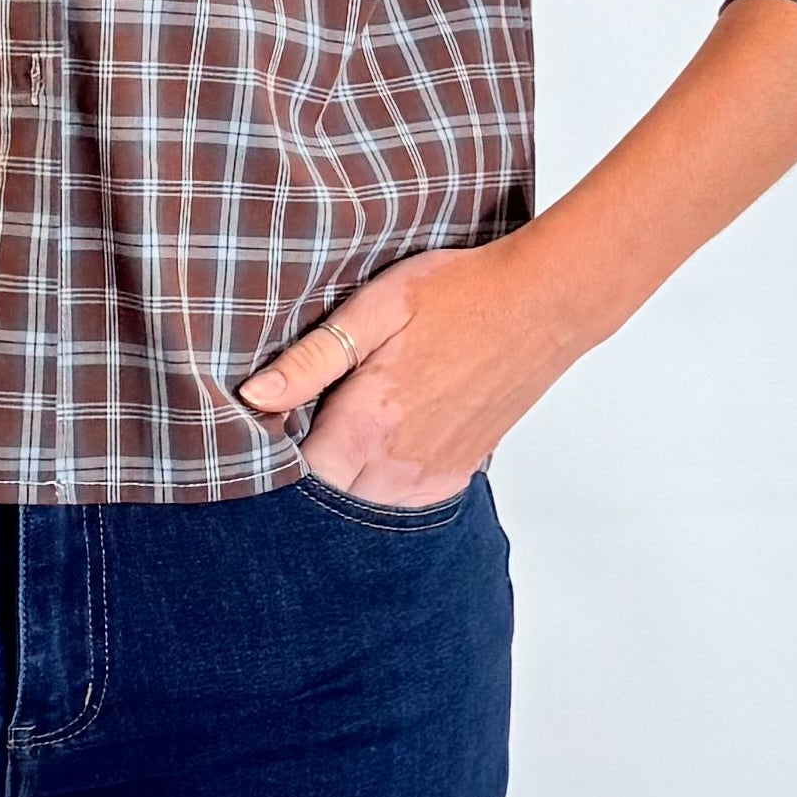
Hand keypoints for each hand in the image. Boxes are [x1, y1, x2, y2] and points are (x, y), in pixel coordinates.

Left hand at [238, 237, 591, 502]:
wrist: (542, 304)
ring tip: (346, 422)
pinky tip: (384, 437)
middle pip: (326, 497)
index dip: (270, 457)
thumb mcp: (375, 308)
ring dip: (345, 475)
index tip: (267, 426)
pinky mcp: (456, 475)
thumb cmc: (458, 293)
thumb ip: (312, 359)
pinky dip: (383, 478)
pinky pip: (401, 498)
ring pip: (362, 502)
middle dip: (306, 469)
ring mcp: (430, 476)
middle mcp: (397, 465)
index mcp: (368, 424)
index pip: (295, 478)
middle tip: (306, 418)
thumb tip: (254, 395)